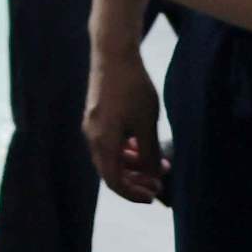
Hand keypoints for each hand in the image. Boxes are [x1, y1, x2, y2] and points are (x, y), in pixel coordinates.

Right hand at [85, 47, 169, 203]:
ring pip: (111, 157)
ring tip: (159, 164)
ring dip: (134, 165)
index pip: (114, 182)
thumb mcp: (147, 124)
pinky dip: (126, 150)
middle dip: (136, 181)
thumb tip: (152, 176)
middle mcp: (92, 138)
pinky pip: (109, 143)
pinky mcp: (96, 116)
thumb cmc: (132, 89)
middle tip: (159, 184)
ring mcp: (92, 126)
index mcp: (103, 143)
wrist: (113, 54)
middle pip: (111, 172)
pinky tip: (144, 145)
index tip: (153, 196)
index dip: (133, 194)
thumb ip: (149, 153)